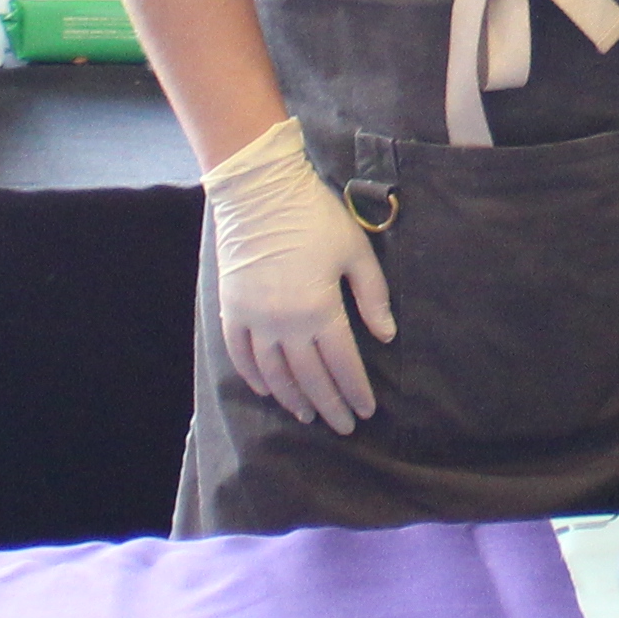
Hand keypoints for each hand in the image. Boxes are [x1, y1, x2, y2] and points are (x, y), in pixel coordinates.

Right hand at [199, 118, 394, 430]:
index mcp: (320, 309)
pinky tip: (269, 390)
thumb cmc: (315, 217)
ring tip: (308, 415)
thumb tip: (387, 336)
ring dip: (293, 399)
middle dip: (329, 405)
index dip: (356, 391)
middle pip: (310, 377)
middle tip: (343, 426)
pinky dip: (254, 378)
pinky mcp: (231, 310)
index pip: (343, 364)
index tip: (366, 411)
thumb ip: (373, 296)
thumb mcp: (356, 251)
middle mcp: (285, 322)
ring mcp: (254, 319)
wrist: (259, 191)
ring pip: (274, 374)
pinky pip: (241, 356)